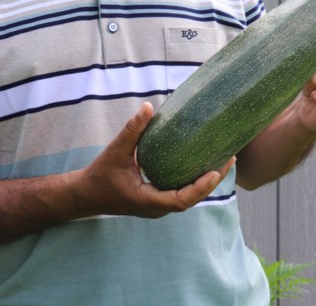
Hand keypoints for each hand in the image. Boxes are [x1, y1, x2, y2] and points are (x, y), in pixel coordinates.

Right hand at [75, 102, 233, 217]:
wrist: (85, 195)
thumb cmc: (99, 175)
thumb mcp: (115, 151)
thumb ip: (132, 130)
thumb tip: (148, 107)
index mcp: (148, 201)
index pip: (180, 200)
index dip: (200, 188)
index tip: (214, 172)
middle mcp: (157, 208)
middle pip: (192, 199)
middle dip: (212, 181)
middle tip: (230, 158)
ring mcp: (158, 206)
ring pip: (189, 197)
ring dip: (207, 181)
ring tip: (226, 159)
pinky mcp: (158, 200)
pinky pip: (182, 193)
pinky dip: (195, 181)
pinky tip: (206, 163)